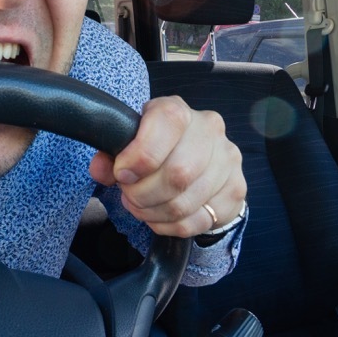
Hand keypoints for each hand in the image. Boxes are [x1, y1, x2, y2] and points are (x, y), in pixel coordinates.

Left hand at [89, 96, 244, 238]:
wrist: (199, 162)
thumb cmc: (157, 150)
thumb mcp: (130, 143)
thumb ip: (111, 153)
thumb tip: (101, 168)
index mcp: (179, 110)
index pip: (167, 122)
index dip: (140, 155)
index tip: (121, 173)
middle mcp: (209, 130)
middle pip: (178, 173)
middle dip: (143, 193)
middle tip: (129, 196)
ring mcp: (228, 160)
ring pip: (185, 202)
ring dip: (153, 212)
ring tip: (141, 207)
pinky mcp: (236, 189)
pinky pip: (197, 221)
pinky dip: (169, 225)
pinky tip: (160, 216)